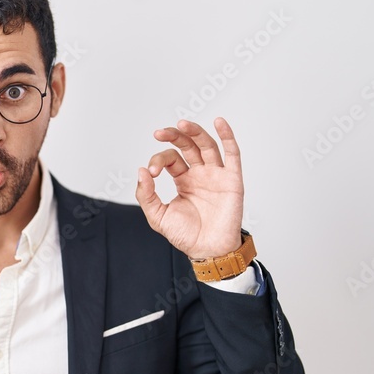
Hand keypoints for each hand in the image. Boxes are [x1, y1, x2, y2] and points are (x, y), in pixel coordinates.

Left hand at [135, 117, 242, 258]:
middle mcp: (200, 174)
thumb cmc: (186, 235)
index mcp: (183, 180)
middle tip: (159, 133)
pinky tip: (219, 122)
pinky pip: (232, 154)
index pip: (171, 159)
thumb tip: (141, 170)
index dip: (158, 160)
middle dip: (174, 136)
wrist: (208, 251)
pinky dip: (228, 136)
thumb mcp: (158, 215)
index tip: (151, 172)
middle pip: (188, 146)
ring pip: (207, 145)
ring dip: (195, 132)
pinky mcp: (232, 180)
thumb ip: (146, 194)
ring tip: (182, 123)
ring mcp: (216, 175)